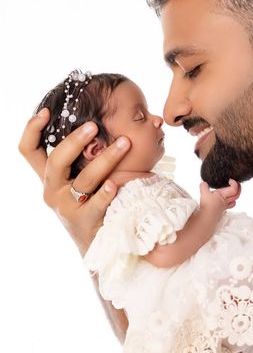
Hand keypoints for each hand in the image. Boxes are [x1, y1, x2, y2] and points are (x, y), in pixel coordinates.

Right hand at [18, 108, 131, 255]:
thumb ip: (84, 157)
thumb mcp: (79, 178)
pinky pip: (95, 205)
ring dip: (106, 159)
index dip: (32, 130)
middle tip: (94, 126)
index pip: (28, 151)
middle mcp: (52, 190)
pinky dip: (105, 194)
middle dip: (74, 141)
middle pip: (56, 161)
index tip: (46, 111)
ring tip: (125, 143)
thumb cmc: (91, 201)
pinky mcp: (84, 221)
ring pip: (84, 180)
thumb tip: (107, 123)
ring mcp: (67, 207)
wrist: (96, 241)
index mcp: (49, 176)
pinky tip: (114, 184)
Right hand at [199, 179, 240, 213]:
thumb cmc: (207, 205)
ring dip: (235, 196)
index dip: (234, 183)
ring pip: (234, 201)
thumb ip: (204, 186)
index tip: (230, 180)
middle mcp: (225, 201)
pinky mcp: (221, 210)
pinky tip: (225, 201)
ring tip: (232, 192)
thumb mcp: (204, 193)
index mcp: (223, 195)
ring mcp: (224, 206)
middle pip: (237, 195)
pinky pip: (229, 206)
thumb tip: (203, 183)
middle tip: (236, 184)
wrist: (207, 217)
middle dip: (239, 189)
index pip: (234, 189)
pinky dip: (229, 203)